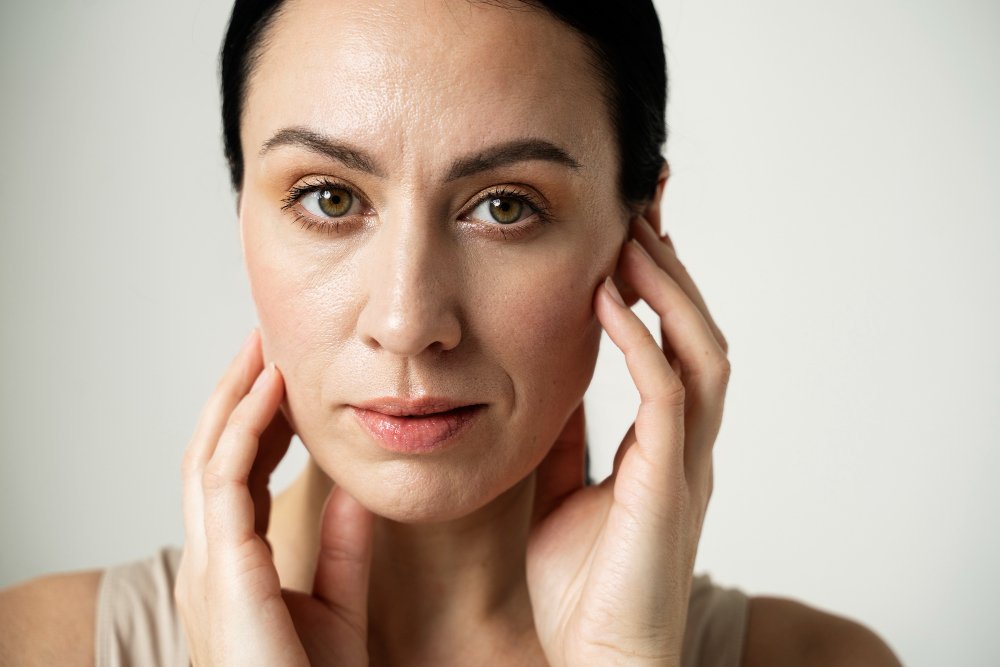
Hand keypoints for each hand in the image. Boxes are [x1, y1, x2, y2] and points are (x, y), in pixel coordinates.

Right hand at [174, 330, 373, 665]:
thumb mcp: (337, 605)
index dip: (256, 423)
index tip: (281, 377)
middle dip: (235, 394)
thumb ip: (342, 547)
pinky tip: (272, 390)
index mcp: (233, 565)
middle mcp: (210, 558)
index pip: (236, 475)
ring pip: (207, 456)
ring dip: (235, 397)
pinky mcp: (223, 568)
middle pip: (212, 454)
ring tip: (263, 348)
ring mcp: (208, 562)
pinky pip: (224, 479)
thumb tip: (354, 491)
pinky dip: (244, 428)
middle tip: (262, 342)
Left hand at [527, 218, 730, 666]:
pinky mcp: (667, 485)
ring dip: (667, 289)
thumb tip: (541, 390)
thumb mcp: (563, 492)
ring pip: (698, 351)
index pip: (669, 344)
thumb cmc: (582, 589)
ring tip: (631, 234)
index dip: (655, 285)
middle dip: (672, 265)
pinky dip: (641, 342)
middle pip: (696, 331)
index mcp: (661, 443)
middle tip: (644, 201)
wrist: (599, 661)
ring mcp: (685, 462)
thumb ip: (566, 441)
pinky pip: (664, 397)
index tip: (628, 230)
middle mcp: (685, 443)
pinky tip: (608, 299)